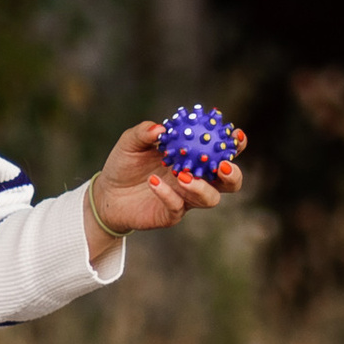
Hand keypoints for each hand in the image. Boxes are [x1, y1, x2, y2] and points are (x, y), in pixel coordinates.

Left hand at [84, 120, 246, 257]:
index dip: (235, 144)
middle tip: (224, 165)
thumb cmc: (125, 164)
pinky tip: (153, 182)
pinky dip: (167, 194)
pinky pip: (177, 207)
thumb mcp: (131, 143)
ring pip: (210, 199)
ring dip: (201, 187)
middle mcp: (197, 179)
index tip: (236, 135)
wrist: (108, 193)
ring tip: (183, 176)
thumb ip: (144, 132)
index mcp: (195, 157)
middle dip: (233, 175)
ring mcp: (186, 199)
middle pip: (230, 182)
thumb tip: (160, 128)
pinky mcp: (171, 214)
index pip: (223, 150)